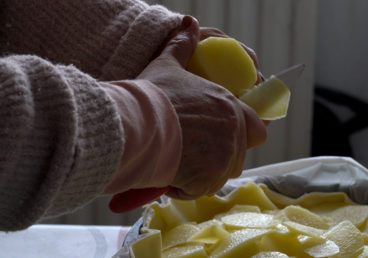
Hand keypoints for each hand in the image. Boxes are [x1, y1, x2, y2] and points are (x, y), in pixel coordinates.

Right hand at [137, 16, 266, 198]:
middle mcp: (232, 133)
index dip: (247, 135)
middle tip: (199, 153)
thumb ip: (182, 45)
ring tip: (183, 164)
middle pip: (241, 155)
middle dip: (224, 157)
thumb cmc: (152, 97)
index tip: (229, 140)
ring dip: (207, 173)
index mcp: (229, 107)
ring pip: (223, 174)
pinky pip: (204, 188)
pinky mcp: (206, 180)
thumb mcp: (167, 66)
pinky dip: (190, 186)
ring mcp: (222, 158)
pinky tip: (173, 177)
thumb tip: (188, 23)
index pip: (257, 128)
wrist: (135, 125)